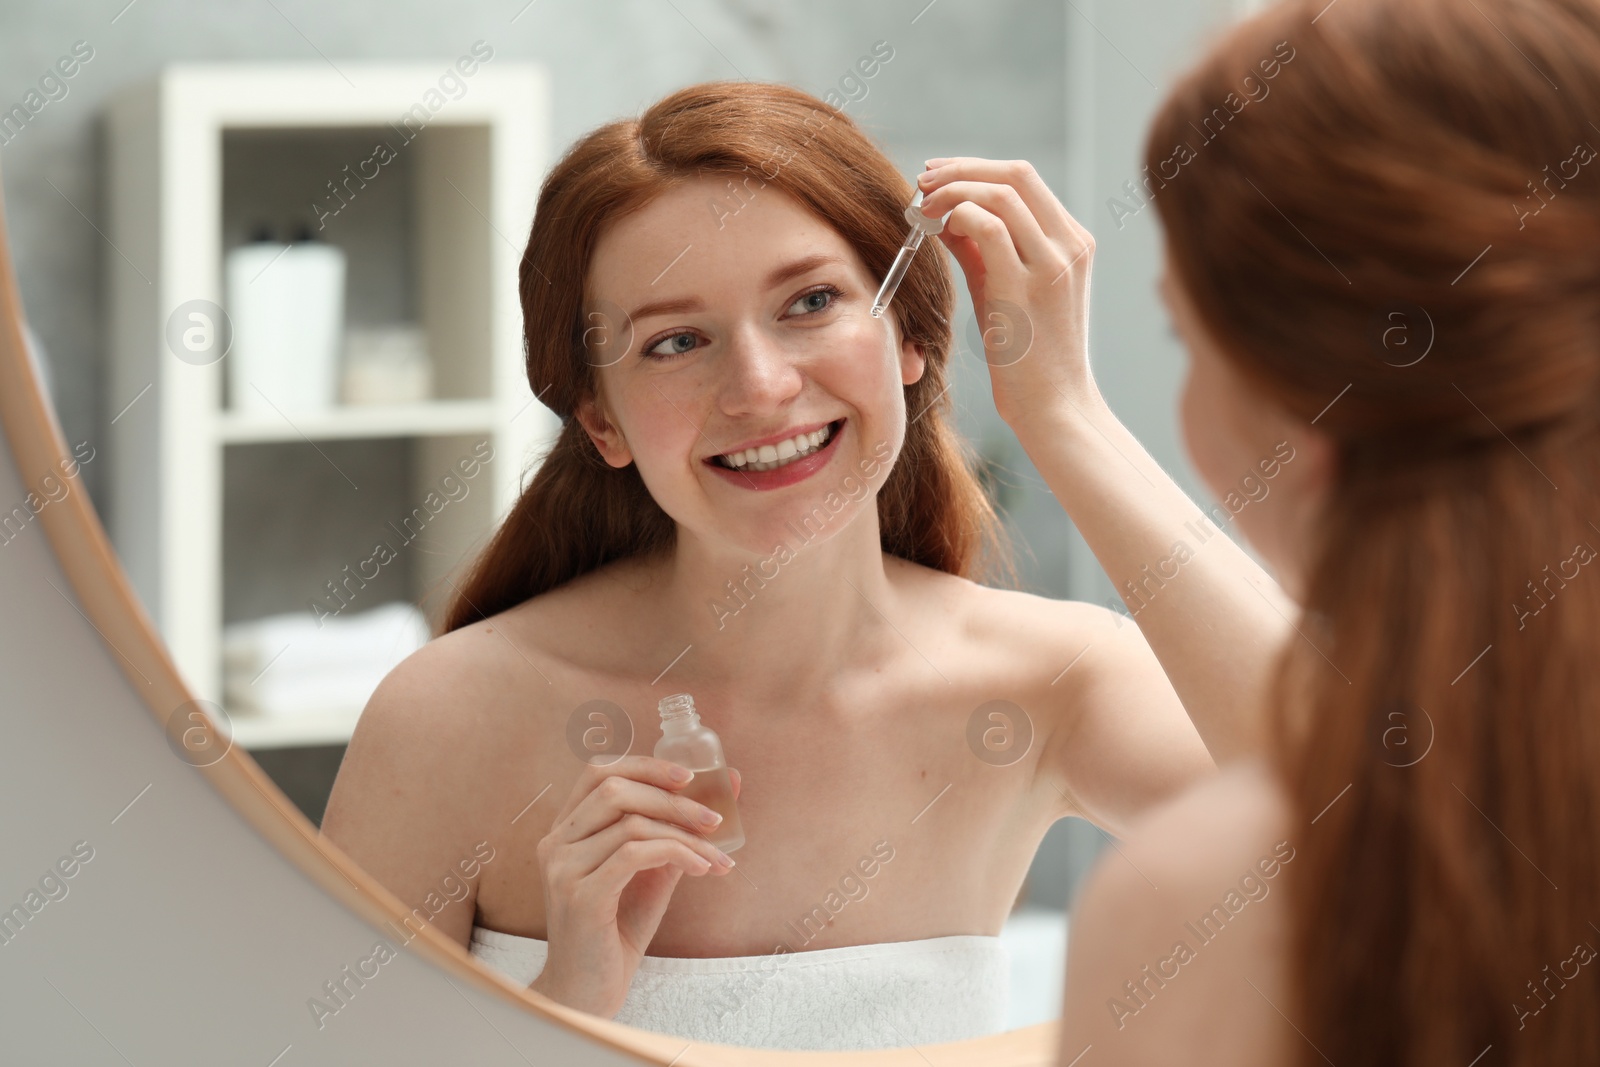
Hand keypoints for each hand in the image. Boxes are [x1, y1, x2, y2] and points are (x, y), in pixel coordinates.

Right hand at [531, 756, 738, 1016]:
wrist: (587, 993)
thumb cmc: (615, 933)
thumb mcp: (648, 877)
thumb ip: (672, 837)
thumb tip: (720, 797)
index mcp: (565, 831)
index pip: (598, 772)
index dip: (645, 766)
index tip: (689, 777)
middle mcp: (556, 844)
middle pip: (615, 789)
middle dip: (673, 799)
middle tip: (715, 819)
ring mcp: (563, 869)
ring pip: (630, 823)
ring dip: (684, 833)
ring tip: (715, 854)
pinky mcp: (580, 896)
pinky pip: (635, 855)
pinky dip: (677, 853)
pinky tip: (702, 868)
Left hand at [916, 157, 1099, 428]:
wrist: (1056, 408)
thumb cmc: (1027, 357)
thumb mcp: (1005, 290)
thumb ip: (982, 250)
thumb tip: (946, 213)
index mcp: (1071, 241)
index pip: (1023, 178)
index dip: (974, 168)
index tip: (937, 177)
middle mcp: (1069, 245)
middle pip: (1015, 173)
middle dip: (961, 169)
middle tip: (922, 181)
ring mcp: (1053, 264)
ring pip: (1001, 193)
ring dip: (952, 191)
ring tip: (921, 206)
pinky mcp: (1029, 287)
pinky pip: (990, 228)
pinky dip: (958, 216)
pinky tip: (937, 230)